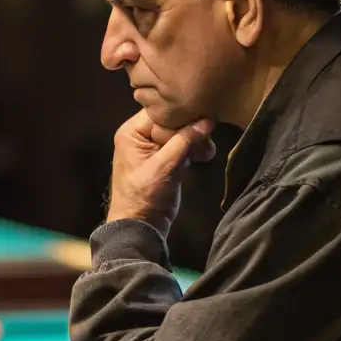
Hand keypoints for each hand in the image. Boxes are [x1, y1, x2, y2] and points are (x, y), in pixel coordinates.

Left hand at [106, 110, 216, 237]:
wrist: (141, 228)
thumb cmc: (144, 197)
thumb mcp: (164, 167)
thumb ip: (184, 142)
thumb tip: (207, 121)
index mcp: (132, 133)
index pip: (161, 113)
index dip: (182, 118)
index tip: (203, 124)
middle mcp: (141, 136)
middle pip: (173, 122)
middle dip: (191, 132)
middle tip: (207, 142)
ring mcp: (154, 148)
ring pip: (181, 134)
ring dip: (196, 141)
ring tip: (206, 153)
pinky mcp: (166, 160)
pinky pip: (183, 146)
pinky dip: (194, 150)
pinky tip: (204, 156)